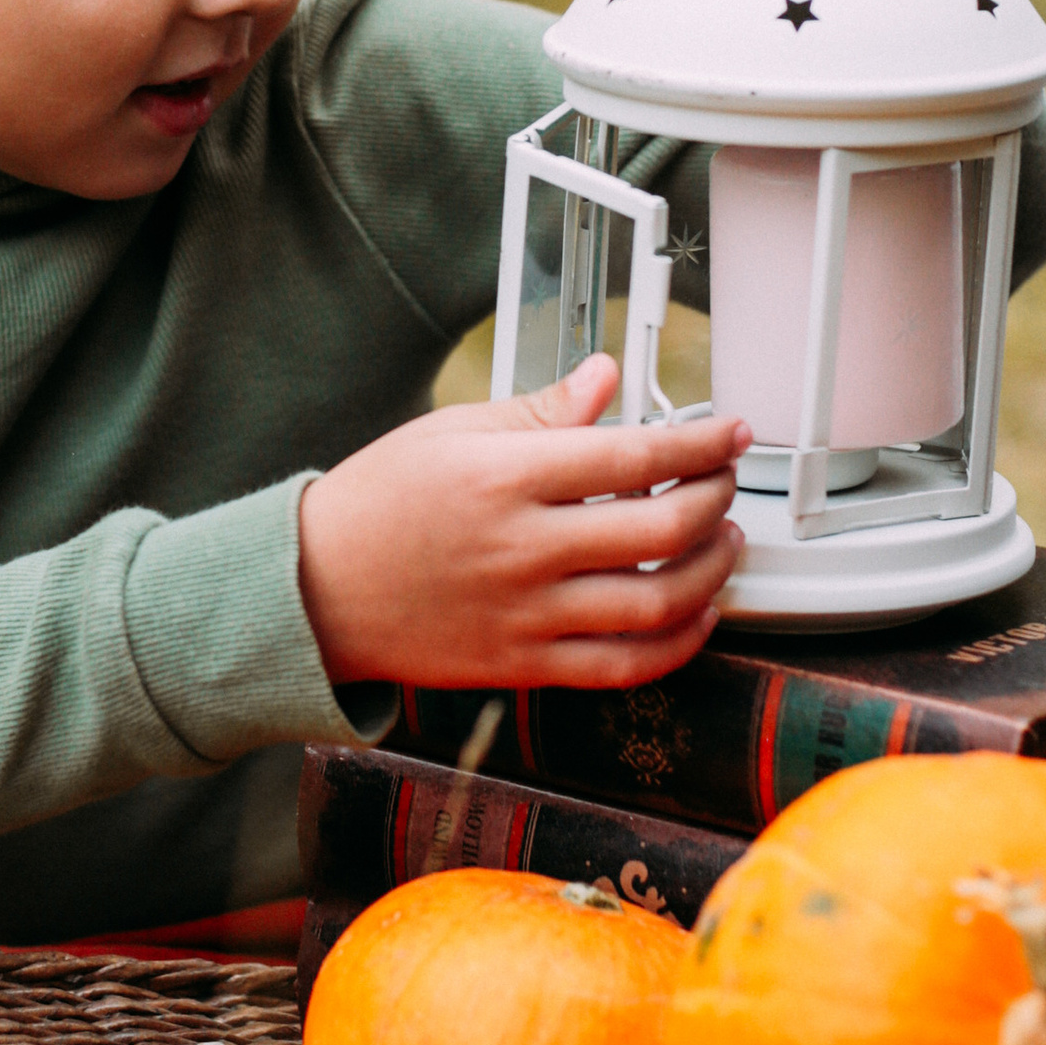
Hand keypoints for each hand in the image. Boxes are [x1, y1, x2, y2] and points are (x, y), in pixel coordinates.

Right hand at [298, 354, 742, 690]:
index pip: (633, 458)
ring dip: (712, 571)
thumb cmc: (378, 504)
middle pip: (660, 530)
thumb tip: (605, 379)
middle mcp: (524, 549)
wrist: (317, 589)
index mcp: (507, 478)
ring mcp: (527, 614)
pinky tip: (695, 614)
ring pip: (656, 603)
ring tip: (726, 542)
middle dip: (716, 499)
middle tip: (725, 481)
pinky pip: (625, 665)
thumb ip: (542, 410)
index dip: (699, 444)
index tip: (727, 433)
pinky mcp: (524, 665)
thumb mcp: (453, 432)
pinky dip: (677, 642)